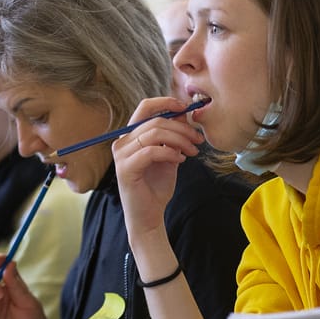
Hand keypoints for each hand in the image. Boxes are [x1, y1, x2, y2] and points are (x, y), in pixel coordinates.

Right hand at [112, 97, 202, 244]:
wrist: (149, 215)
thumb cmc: (157, 186)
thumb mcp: (170, 155)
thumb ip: (173, 136)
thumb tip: (184, 113)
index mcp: (131, 135)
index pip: (145, 107)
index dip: (166, 102)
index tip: (186, 108)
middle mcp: (122, 142)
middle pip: (155, 120)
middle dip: (182, 128)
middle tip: (198, 140)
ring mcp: (121, 155)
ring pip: (154, 134)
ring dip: (180, 140)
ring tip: (192, 152)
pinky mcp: (125, 168)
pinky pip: (151, 151)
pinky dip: (170, 153)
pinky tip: (180, 160)